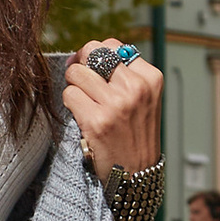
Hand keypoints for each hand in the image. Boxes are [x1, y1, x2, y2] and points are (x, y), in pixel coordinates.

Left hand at [65, 41, 161, 175]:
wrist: (136, 175)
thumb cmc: (135, 135)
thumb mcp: (143, 99)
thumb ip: (124, 74)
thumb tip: (88, 53)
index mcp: (150, 78)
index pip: (112, 45)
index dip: (95, 54)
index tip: (91, 68)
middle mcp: (135, 88)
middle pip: (92, 52)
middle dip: (80, 63)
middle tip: (80, 80)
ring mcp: (116, 104)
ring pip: (76, 72)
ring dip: (73, 85)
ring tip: (83, 101)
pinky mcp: (97, 121)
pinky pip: (69, 94)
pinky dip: (69, 103)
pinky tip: (81, 116)